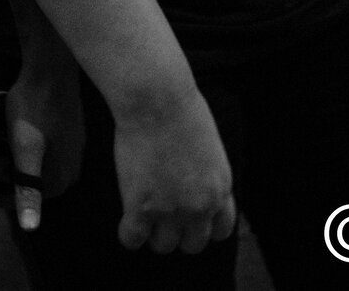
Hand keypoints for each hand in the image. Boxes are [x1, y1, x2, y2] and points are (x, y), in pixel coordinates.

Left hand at [7, 18, 84, 230]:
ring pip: (39, 166)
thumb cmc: (35, 109)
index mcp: (62, 180)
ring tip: (2, 142)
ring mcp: (74, 151)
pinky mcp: (72, 133)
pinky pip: (46, 151)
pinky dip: (30, 147)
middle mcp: (73, 170)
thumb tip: (32, 228)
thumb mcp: (25, 150)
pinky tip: (19, 131)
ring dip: (19, 160)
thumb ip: (28, 190)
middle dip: (11, 175)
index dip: (2, 191)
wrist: (51, 68)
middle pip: (33, 184)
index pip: (25, 201)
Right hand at [112, 91, 236, 254]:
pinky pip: (132, 240)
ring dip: (153, 233)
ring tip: (143, 215)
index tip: (191, 219)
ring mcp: (171, 210)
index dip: (204, 227)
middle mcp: (200, 206)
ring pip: (163, 246)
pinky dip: (128, 233)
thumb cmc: (181, 111)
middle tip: (164, 216)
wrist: (157, 101)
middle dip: (179, 233)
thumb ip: (206, 176)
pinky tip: (126, 218)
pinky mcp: (141, 208)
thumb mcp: (210, 149)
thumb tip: (194, 189)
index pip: (222, 231)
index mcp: (220, 189)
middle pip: (193, 245)